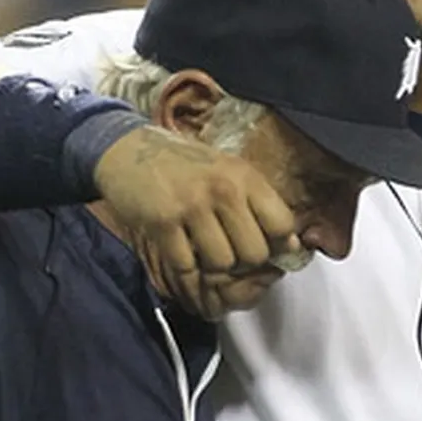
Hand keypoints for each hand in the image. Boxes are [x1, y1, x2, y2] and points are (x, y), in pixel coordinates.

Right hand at [93, 126, 298, 318]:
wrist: (128, 151)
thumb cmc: (185, 165)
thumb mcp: (228, 172)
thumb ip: (260, 204)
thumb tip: (292, 245)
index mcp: (244, 176)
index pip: (283, 226)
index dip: (278, 245)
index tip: (266, 247)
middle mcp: (223, 189)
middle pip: (255, 253)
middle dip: (244, 262)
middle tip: (229, 252)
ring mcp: (192, 206)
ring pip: (222, 264)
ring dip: (213, 267)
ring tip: (203, 250)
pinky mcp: (162, 223)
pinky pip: (187, 266)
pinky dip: (186, 269)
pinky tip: (182, 251)